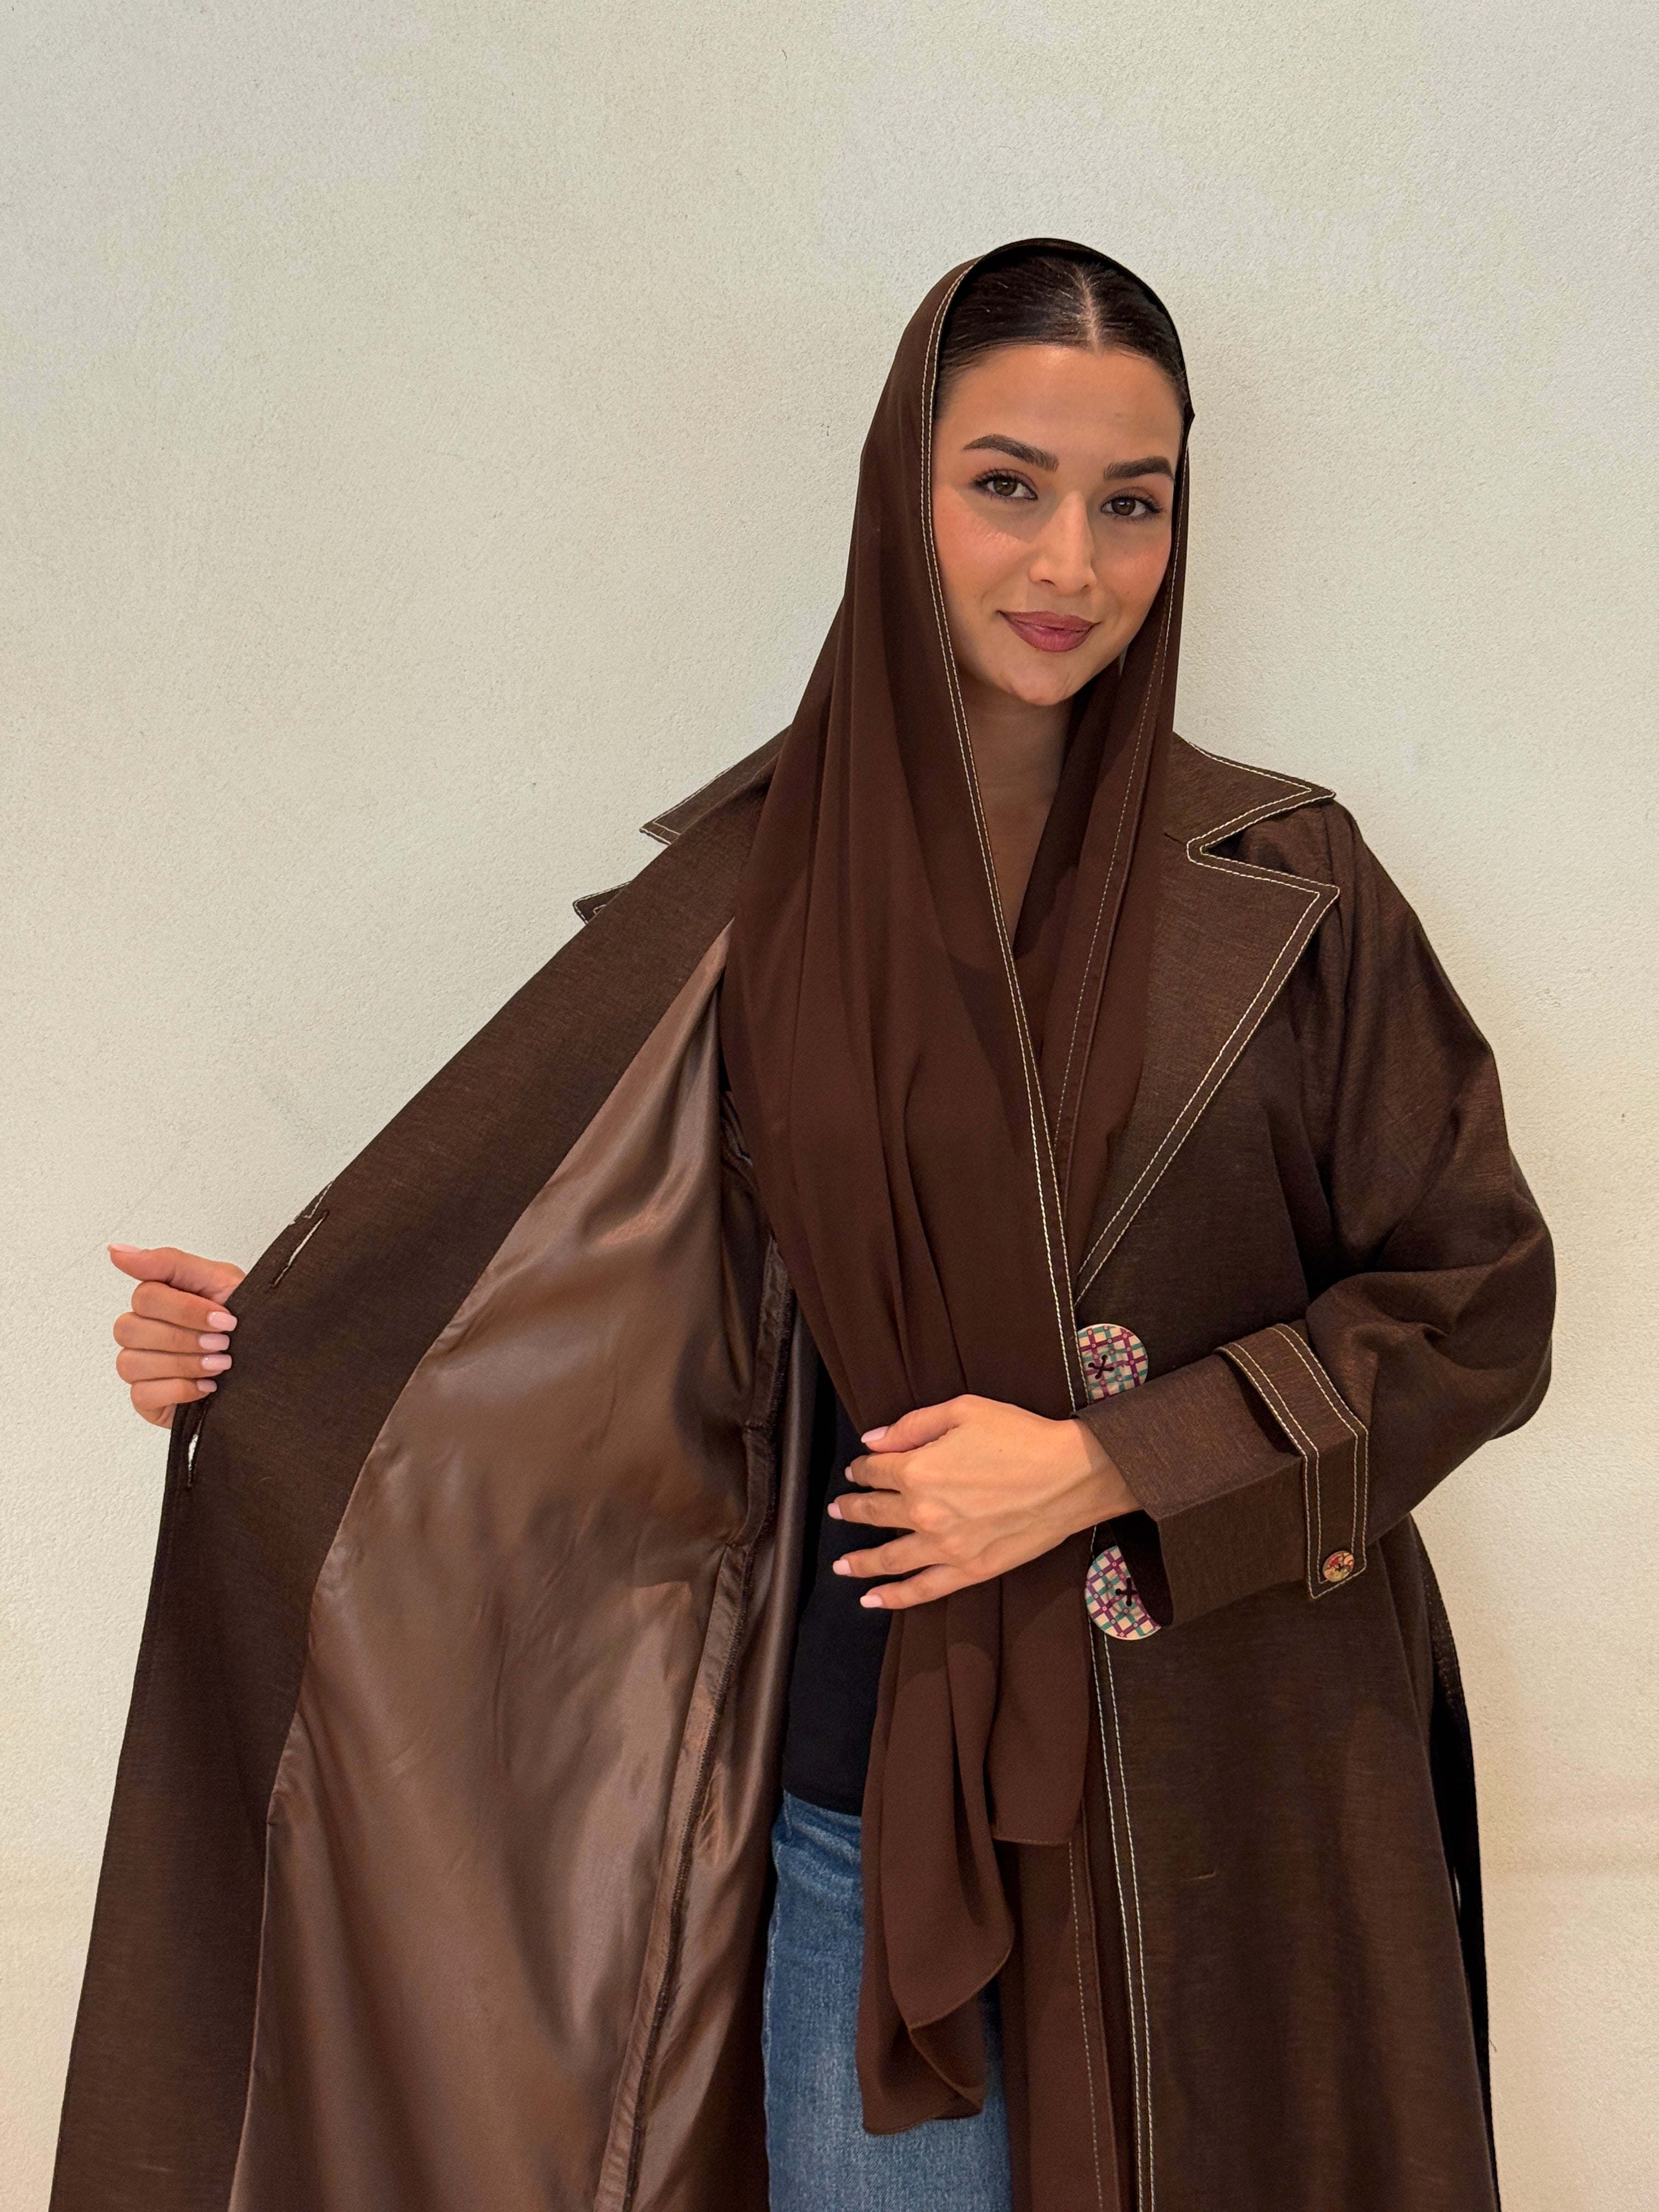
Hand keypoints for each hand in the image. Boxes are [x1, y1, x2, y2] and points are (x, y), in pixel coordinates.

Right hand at [110, 1244, 245, 1428]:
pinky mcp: (147, 1399)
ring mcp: (140, 1366)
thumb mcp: (219, 1280)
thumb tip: (117, 1251)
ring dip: (183, 1364)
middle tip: (223, 1342)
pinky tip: (207, 1386)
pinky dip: (179, 1390)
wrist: (271, 1362)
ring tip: (220, 1364)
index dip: (185, 1309)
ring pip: (131, 1363)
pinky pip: (141, 1395)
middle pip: (130, 1329)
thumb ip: (169, 1263)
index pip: (144, 1296)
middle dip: (185, 1337)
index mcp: (157, 1299)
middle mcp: (141, 1331)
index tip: (224, 1317)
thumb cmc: (245, 1319)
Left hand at [829, 1393, 1138, 1612]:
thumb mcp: (963, 1411)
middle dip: (852, 1509)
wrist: (1071, 1476)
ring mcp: (946, 1546)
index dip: (862, 1467)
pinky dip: (894, 1597)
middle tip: (839, 1510)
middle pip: (874, 1513)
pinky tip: (871, 1600)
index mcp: (918, 1470)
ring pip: (889, 1557)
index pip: (875, 1471)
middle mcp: (925, 1512)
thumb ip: (911, 1425)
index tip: (859, 1467)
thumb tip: (873, 1441)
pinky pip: (923, 1589)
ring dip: (860, 1560)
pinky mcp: (970, 1570)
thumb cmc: (1021, 1437)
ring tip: (842, 1563)